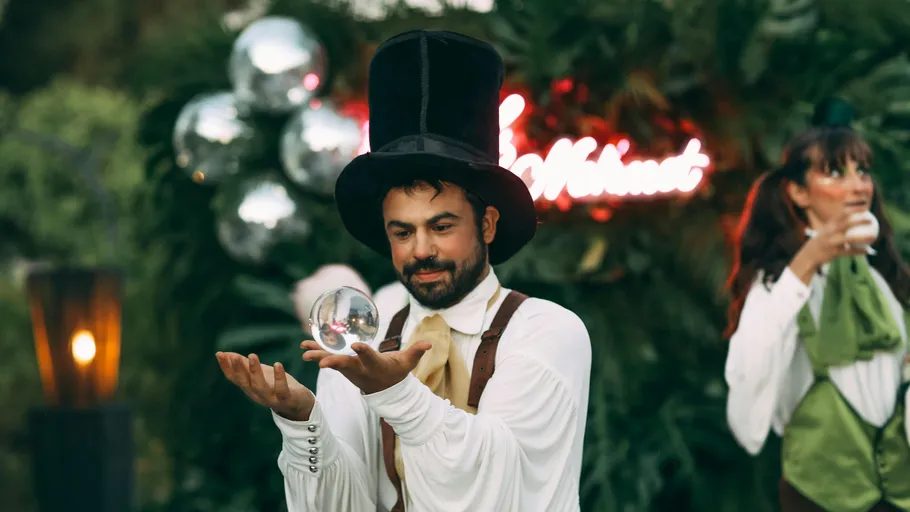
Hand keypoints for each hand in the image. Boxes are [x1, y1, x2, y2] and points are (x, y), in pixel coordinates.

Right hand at [216, 351, 314, 420]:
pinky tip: (277, 364)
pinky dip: (279, 377)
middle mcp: (257, 395)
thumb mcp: (260, 374)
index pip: (234, 378)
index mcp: (249, 388)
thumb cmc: (277, 386)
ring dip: (255, 372)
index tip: (219, 354)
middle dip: (238, 370)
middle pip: (245, 383)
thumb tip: (225, 353)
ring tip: (252, 355)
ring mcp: (271, 398)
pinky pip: (281, 389)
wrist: (299, 404)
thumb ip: (245, 365)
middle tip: (233, 357)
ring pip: (260, 387)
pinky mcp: (285, 398)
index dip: (226, 367)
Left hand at [301, 340, 431, 394]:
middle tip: (320, 362)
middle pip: (345, 364)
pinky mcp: (343, 366)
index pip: (368, 358)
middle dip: (333, 362)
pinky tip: (305, 345)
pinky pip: (328, 358)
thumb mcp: (408, 363)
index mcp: (375, 365)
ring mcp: (350, 369)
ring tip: (303, 350)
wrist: (384, 389)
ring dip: (317, 355)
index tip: (355, 346)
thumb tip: (429, 343)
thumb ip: (416, 352)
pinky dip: (316, 352)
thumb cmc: (396, 372)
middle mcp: (360, 368)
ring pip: (332, 361)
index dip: (362, 352)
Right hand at [789, 210, 875, 283]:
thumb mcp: (829, 229)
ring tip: (873, 237)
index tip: (865, 207)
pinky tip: (868, 251)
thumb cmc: (824, 239)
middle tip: (871, 220)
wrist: (810, 253)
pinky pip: (849, 252)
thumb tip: (858, 217)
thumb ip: (841, 223)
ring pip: (849, 239)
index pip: (843, 213)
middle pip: (847, 223)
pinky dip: (859, 251)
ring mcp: (832, 242)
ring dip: (862, 238)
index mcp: (830, 224)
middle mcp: (830, 231)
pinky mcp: (833, 252)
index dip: (855, 209)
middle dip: (859, 220)